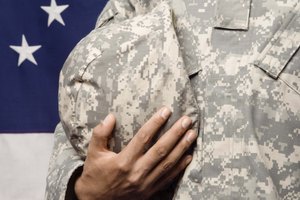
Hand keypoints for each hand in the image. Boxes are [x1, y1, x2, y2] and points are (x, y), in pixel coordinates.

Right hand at [74, 107, 196, 199]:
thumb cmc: (95, 176)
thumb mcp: (93, 153)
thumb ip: (100, 134)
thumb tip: (111, 117)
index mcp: (123, 161)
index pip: (143, 138)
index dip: (156, 123)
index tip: (166, 110)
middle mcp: (137, 172)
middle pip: (161, 150)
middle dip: (176, 133)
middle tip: (187, 120)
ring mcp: (145, 184)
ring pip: (168, 163)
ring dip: (182, 148)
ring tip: (192, 134)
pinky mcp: (150, 192)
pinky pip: (168, 178)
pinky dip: (180, 167)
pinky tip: (189, 156)